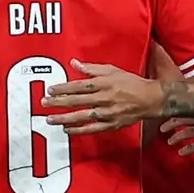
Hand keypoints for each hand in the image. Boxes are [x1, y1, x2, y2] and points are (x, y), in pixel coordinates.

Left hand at [39, 60, 163, 133]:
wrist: (150, 99)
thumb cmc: (131, 82)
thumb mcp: (112, 70)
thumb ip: (91, 68)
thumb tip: (74, 63)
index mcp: (104, 83)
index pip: (78, 86)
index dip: (63, 88)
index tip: (50, 90)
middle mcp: (104, 98)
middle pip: (76, 101)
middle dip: (58, 102)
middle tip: (44, 103)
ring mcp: (107, 113)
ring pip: (81, 116)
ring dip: (63, 118)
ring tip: (50, 119)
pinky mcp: (111, 124)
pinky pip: (91, 128)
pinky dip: (78, 130)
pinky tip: (67, 129)